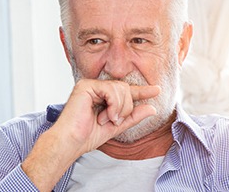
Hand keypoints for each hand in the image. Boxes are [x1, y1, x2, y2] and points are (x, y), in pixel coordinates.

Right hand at [22, 79, 159, 191]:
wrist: (71, 142)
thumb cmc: (87, 136)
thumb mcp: (116, 126)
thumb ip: (133, 117)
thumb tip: (152, 108)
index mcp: (103, 96)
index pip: (126, 91)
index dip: (142, 91)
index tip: (157, 90)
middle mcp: (97, 88)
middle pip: (126, 88)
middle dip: (126, 107)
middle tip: (115, 120)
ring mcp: (91, 85)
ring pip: (121, 89)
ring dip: (120, 108)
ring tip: (107, 120)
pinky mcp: (86, 85)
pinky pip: (111, 90)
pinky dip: (113, 105)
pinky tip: (105, 116)